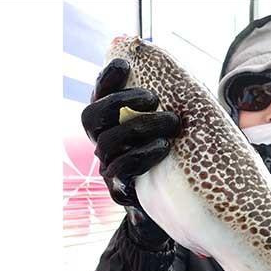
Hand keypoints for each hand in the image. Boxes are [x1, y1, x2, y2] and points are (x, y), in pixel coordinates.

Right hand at [82, 58, 179, 249]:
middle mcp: (104, 143)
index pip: (98, 96)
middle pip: (90, 117)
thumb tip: (176, 71)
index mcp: (113, 123)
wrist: (180, 206)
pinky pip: (121, 171)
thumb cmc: (179, 156)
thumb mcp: (173, 126)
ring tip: (171, 122)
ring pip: (107, 143)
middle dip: (119, 102)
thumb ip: (169, 101)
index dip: (105, 79)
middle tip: (152, 98)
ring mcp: (109, 168)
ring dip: (139, 127)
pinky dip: (142, 155)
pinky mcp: (119, 191)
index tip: (124, 65)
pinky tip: (164, 147)